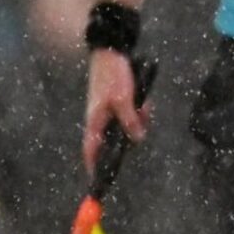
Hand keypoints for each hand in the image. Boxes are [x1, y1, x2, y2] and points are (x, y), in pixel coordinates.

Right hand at [82, 48, 149, 178]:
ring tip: (142, 103)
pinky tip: (143, 100)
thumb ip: (130, 121)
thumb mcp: (124, 100)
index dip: (94, 166)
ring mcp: (109, 111)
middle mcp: (100, 119)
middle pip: (116, 139)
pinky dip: (139, 110)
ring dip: (139, 118)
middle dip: (131, 134)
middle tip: (141, 118)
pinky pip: (132, 115)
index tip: (99, 181)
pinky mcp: (118, 104)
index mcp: (95, 121)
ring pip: (127, 126)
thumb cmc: (113, 76)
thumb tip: (137, 139)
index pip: (91, 150)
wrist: (113, 52)